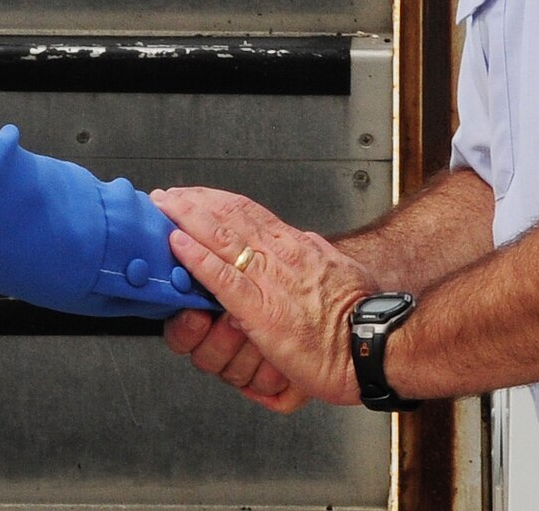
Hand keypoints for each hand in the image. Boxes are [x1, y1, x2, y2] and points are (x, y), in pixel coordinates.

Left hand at [152, 186, 372, 411]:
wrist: (374, 343)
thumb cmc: (361, 317)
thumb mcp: (339, 272)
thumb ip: (315, 257)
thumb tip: (306, 243)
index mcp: (298, 246)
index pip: (250, 212)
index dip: (219, 201)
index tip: (197, 194)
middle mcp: (280, 255)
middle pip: (229, 217)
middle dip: (194, 204)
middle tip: (168, 197)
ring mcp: (268, 281)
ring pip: (220, 238)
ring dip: (187, 220)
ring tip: (164, 210)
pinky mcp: (260, 311)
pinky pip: (222, 278)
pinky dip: (196, 259)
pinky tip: (178, 246)